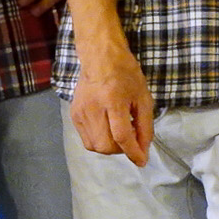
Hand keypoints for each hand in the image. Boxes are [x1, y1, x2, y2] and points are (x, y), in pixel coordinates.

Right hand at [68, 41, 153, 166]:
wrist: (100, 58)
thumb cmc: (126, 74)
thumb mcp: (143, 98)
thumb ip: (145, 126)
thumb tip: (143, 151)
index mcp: (113, 101)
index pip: (121, 135)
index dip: (133, 152)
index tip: (142, 161)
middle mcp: (93, 108)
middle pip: (105, 145)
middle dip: (120, 150)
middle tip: (129, 139)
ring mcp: (80, 112)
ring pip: (94, 146)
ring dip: (109, 147)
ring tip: (118, 133)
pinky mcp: (73, 114)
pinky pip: (86, 138)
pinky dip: (99, 140)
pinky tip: (106, 128)